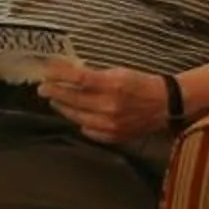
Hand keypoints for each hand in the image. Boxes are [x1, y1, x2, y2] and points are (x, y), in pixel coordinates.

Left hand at [35, 58, 170, 144]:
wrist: (165, 105)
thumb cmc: (142, 84)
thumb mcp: (119, 71)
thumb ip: (95, 75)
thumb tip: (69, 74)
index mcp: (113, 85)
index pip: (78, 79)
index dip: (58, 76)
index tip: (46, 74)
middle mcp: (110, 106)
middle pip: (72, 99)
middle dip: (54, 92)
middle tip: (43, 88)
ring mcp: (110, 124)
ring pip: (76, 116)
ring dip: (63, 107)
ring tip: (56, 100)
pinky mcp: (112, 136)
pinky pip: (87, 129)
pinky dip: (79, 121)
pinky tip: (76, 114)